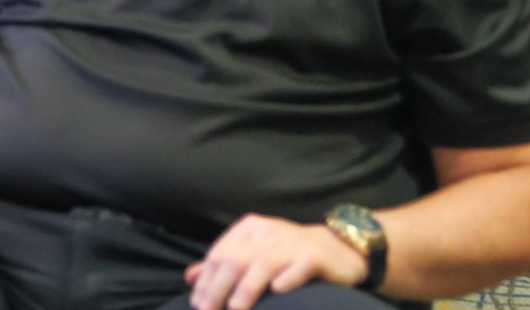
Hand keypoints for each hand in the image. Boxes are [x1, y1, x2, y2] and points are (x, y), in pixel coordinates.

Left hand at [184, 214, 367, 309]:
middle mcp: (269, 232)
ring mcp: (293, 243)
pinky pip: (298, 268)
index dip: (206, 280)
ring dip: (246, 289)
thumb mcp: (253, 253)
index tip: (197, 304)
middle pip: (236, 260)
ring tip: (234, 309)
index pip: (220, 254)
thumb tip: (190, 277)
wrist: (339, 248)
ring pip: (263, 265)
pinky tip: (277, 292)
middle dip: (218, 288)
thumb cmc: (288, 255)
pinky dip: (286, 279)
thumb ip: (223, 264)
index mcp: (249, 229)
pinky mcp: (315, 256)